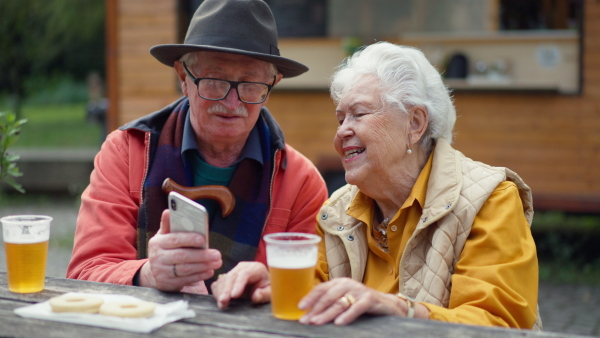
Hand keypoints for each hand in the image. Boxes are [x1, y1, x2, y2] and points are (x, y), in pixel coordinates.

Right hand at [139, 209, 221, 291]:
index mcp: (157, 242)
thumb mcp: (164, 237)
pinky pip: (186, 280)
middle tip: (217, 254)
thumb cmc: (166, 249)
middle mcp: (157, 257)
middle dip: (201, 255)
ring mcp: (161, 272)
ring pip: (185, 269)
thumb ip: (169, 225)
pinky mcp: (166, 284)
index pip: (174, 239)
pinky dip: (199, 275)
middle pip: (182, 256)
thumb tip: (168, 211)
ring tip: (217, 262)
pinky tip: (210, 271)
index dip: (189, 239)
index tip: (203, 239)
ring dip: (203, 266)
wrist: (154, 273)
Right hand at [210, 262, 270, 309]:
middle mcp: (243, 267)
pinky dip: (217, 292)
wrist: (262, 286)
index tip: (234, 296)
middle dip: (226, 290)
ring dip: (220, 292)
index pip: (245, 274)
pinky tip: (220, 300)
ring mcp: (234, 271)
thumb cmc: (267, 288)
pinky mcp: (227, 277)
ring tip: (222, 304)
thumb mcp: (271, 292)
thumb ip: (265, 294)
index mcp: (256, 268)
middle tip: (223, 302)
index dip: (238, 284)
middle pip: (232, 276)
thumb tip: (256, 295)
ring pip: (223, 279)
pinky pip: (218, 283)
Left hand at [298, 277, 419, 325]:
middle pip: (328, 296)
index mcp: (339, 283)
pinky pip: (357, 307)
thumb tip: (309, 314)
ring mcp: (359, 290)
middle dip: (315, 309)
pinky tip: (339, 323)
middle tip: (306, 320)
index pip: (321, 288)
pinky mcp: (370, 299)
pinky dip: (347, 315)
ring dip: (327, 314)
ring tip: (317, 322)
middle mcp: (347, 284)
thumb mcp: (344, 299)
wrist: (387, 304)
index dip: (310, 297)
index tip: (300, 307)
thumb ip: (330, 303)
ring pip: (339, 303)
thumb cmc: (361, 303)